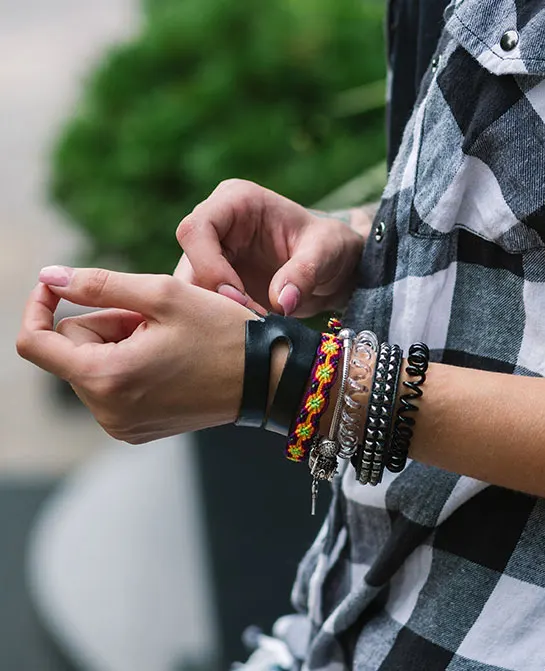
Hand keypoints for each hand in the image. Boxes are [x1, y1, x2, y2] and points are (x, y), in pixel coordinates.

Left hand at [16, 266, 253, 443]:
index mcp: (108, 378)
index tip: (59, 285)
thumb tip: (48, 277)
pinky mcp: (137, 430)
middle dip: (104, 324)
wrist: (267, 379)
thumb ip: (98, 283)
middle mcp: (107, 412)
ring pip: (93, 366)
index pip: (36, 342)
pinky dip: (130, 365)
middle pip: (72, 350)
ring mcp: (122, 426)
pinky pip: (113, 387)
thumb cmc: (223, 333)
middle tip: (153, 317)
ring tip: (167, 338)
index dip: (39, 305)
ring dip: (119, 343)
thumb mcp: (163, 295)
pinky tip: (168, 358)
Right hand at [174, 179, 365, 316]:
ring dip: (214, 316)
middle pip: (186, 264)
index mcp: (236, 201)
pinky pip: (203, 307)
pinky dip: (220, 324)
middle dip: (210, 299)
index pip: (196, 230)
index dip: (209, 267)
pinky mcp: (216, 284)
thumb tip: (281, 301)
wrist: (335, 268)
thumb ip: (305, 272)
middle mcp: (216, 226)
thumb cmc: (332, 247)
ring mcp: (213, 256)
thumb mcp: (328, 252)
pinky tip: (247, 334)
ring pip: (189, 291)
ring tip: (252, 329)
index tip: (238, 299)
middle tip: (246, 322)